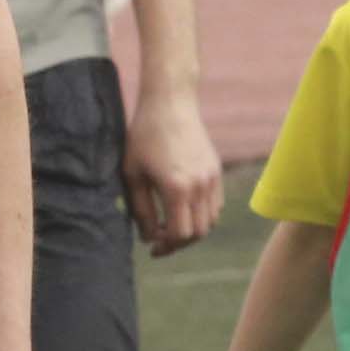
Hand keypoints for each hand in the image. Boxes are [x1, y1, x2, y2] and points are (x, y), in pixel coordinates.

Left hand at [123, 78, 224, 249]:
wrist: (170, 104)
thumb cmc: (144, 137)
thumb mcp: (133, 175)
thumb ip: (140, 210)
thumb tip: (148, 237)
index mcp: (177, 188)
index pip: (180, 234)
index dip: (166, 246)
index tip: (151, 246)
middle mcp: (199, 186)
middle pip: (198, 233)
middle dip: (179, 243)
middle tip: (160, 242)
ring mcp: (211, 178)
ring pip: (210, 221)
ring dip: (192, 230)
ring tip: (172, 227)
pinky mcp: (216, 170)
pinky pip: (216, 205)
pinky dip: (202, 215)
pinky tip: (184, 210)